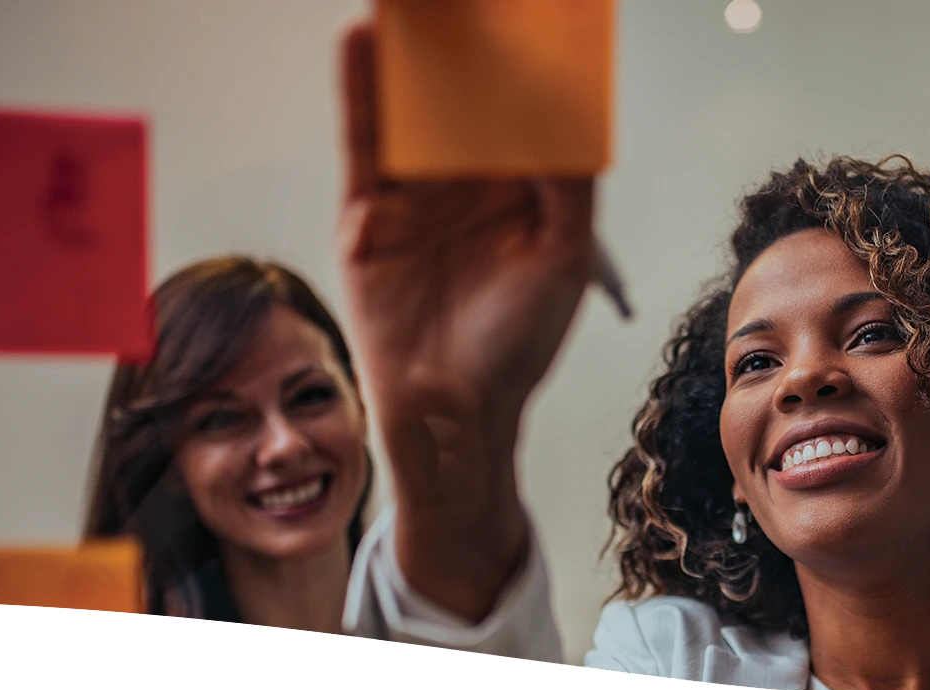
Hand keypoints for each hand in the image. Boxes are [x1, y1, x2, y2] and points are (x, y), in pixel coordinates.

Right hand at [336, 21, 596, 620]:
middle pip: (460, 95)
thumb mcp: (563, 255)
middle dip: (464, 41)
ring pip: (411, 108)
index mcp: (519, 187)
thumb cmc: (517, 343)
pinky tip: (363, 41)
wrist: (456, 409)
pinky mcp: (368, 212)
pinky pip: (363, 141)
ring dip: (411, 52)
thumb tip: (569, 111)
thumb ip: (567, 182)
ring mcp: (413, 193)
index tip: (531, 11)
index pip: (520, 105)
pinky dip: (361, 92)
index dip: (523, 58)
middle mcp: (464, 182)